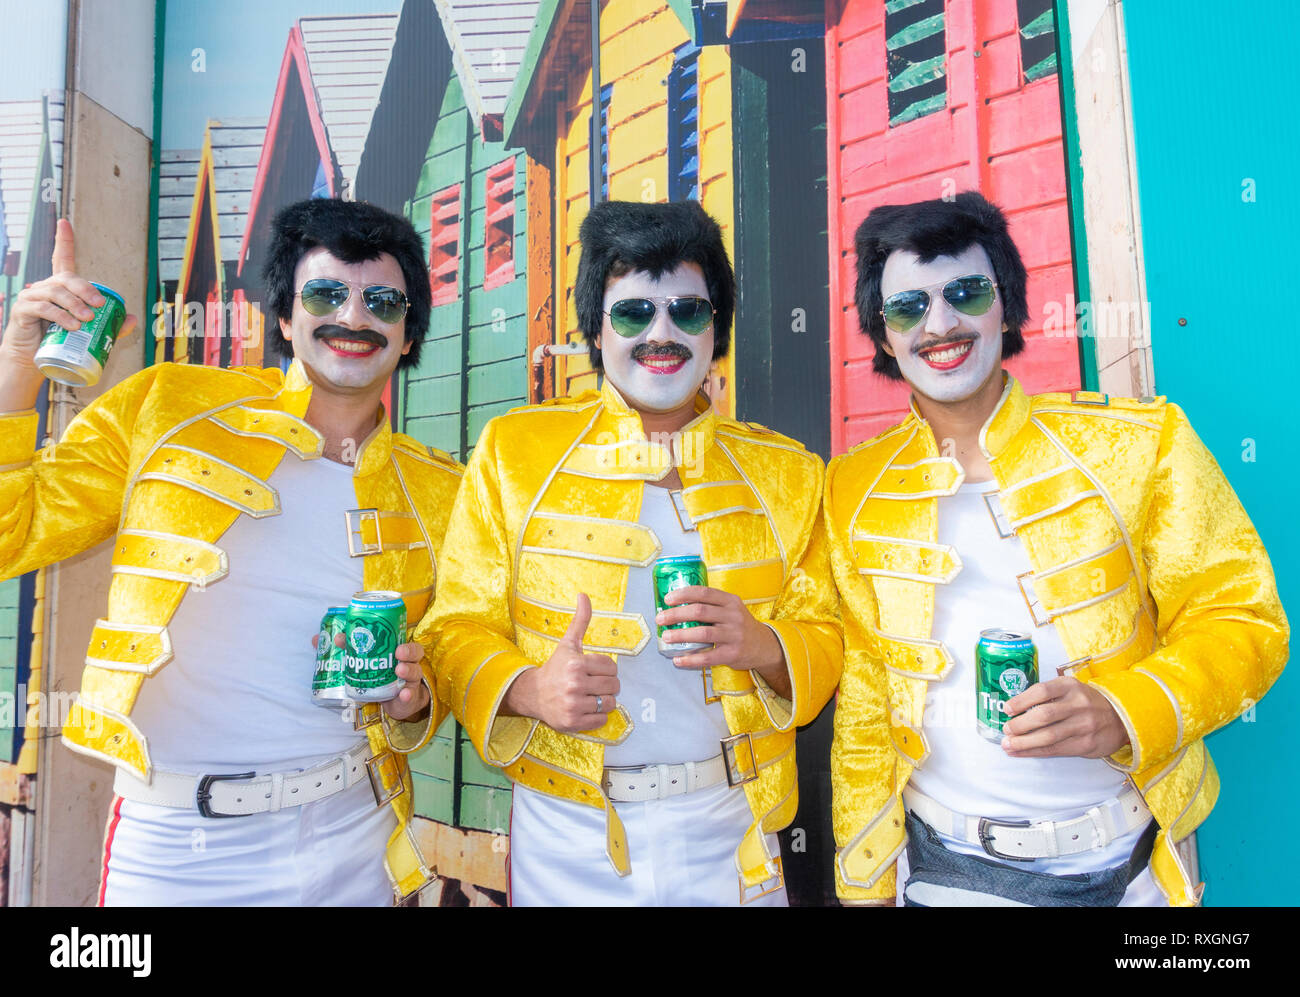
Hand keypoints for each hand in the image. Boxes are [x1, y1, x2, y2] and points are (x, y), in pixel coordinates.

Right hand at [0, 219, 136, 409]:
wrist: (32, 361)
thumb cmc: (60, 343)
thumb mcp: (87, 332)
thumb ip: (110, 325)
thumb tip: (134, 318)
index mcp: (60, 288)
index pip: (62, 259)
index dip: (64, 241)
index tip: (64, 223)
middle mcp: (45, 287)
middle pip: (66, 278)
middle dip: (85, 289)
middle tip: (100, 304)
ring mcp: (31, 297)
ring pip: (55, 293)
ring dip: (74, 304)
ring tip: (87, 319)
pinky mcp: (23, 311)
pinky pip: (42, 308)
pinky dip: (59, 316)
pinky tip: (71, 325)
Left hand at [310, 631, 429, 721]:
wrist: (397, 701)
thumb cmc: (380, 675)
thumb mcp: (364, 662)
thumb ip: (343, 650)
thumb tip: (316, 639)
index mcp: (396, 650)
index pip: (397, 636)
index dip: (388, 632)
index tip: (374, 629)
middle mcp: (407, 662)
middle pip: (414, 651)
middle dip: (407, 650)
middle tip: (397, 652)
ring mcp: (410, 680)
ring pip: (415, 671)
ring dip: (408, 669)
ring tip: (399, 670)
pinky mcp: (409, 697)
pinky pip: (411, 695)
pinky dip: (408, 694)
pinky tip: (404, 694)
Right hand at [502, 592, 618, 731]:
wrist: (533, 694)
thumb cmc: (555, 668)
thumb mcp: (568, 644)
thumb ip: (580, 621)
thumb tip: (583, 595)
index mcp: (576, 664)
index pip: (611, 667)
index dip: (606, 669)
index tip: (595, 671)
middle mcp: (574, 684)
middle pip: (614, 686)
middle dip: (608, 685)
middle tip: (594, 684)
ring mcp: (573, 705)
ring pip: (610, 703)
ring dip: (604, 701)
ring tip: (591, 696)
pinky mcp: (573, 722)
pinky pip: (602, 720)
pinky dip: (598, 716)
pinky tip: (585, 708)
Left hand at [657, 585, 789, 696]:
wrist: (764, 646)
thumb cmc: (740, 626)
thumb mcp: (731, 609)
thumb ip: (711, 606)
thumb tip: (676, 606)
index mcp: (730, 601)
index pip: (704, 593)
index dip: (684, 594)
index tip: (667, 599)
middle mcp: (733, 616)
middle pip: (700, 612)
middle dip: (676, 614)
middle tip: (661, 619)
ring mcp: (734, 636)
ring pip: (702, 634)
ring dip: (681, 635)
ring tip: (666, 637)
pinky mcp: (733, 654)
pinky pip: (707, 657)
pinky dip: (690, 659)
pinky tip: (678, 660)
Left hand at [1001, 677, 1128, 757]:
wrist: (1120, 718)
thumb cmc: (1086, 703)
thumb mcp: (1070, 689)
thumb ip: (1047, 695)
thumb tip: (1014, 707)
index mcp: (1070, 686)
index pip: (1042, 691)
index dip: (1021, 701)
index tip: (1007, 708)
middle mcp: (1078, 704)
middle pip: (1044, 715)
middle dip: (1020, 725)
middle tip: (1006, 730)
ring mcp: (1083, 725)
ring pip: (1048, 736)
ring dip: (1024, 742)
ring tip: (1008, 744)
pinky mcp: (1085, 744)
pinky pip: (1055, 750)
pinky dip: (1033, 752)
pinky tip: (1019, 752)